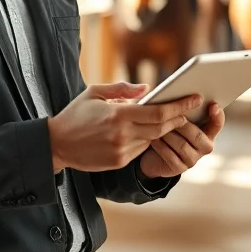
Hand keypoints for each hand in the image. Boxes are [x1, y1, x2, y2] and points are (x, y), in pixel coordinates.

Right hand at [47, 82, 202, 173]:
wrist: (56, 144)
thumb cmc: (75, 115)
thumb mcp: (95, 93)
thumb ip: (122, 89)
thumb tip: (147, 89)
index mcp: (118, 115)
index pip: (159, 112)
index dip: (180, 106)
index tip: (194, 98)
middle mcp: (123, 135)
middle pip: (162, 128)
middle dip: (179, 117)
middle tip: (190, 107)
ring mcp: (121, 151)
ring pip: (152, 139)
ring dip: (163, 129)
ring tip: (172, 117)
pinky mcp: (119, 162)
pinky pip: (140, 149)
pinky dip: (146, 139)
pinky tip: (147, 131)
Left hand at [138, 103, 225, 178]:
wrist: (152, 154)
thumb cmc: (166, 130)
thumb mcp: (176, 119)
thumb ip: (183, 110)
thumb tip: (180, 97)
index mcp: (207, 133)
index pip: (217, 124)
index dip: (217, 116)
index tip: (213, 105)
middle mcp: (203, 147)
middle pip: (198, 135)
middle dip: (183, 124)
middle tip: (171, 115)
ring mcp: (192, 160)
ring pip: (182, 146)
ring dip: (169, 134)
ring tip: (157, 126)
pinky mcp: (179, 169)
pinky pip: (170, 156)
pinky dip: (161, 146)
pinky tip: (153, 139)